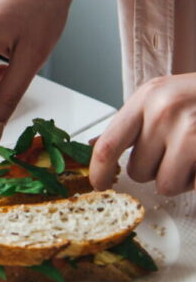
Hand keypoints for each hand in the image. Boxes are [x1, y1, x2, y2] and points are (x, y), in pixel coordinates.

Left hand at [91, 74, 195, 195]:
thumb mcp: (165, 96)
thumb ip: (133, 122)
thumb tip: (96, 146)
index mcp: (148, 97)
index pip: (108, 145)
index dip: (99, 171)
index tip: (99, 183)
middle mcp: (165, 112)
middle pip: (137, 171)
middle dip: (155, 170)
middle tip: (177, 152)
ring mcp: (190, 132)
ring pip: (164, 184)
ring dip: (180, 179)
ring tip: (194, 156)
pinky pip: (192, 186)